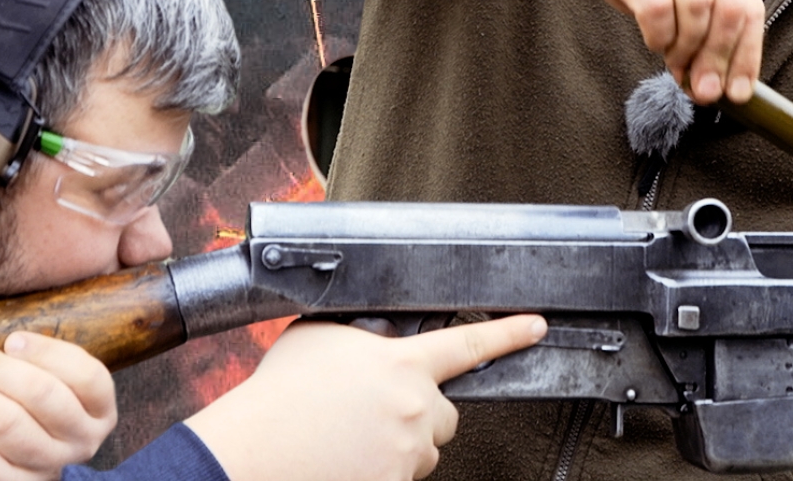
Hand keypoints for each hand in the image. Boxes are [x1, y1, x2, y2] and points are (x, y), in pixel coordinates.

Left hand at [0, 332, 116, 480]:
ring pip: (8, 426)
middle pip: (43, 397)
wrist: (1, 460)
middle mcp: (81, 440)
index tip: (11, 339)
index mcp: (98, 408)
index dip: (49, 354)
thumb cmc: (24, 405)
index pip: (86, 376)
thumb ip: (28, 359)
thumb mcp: (40, 379)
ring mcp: (49, 467)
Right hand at [185, 313, 547, 480]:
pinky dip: (383, 470)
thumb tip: (374, 339)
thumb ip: (362, 335)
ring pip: (424, 450)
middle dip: (421, 414)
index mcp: (402, 362)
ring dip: (401, 445)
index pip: (468, 343)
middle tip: (377, 413)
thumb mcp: (321, 337)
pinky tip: (350, 459)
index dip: (508, 333)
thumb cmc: (281, 394)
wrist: (256, 449)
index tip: (535, 326)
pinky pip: (403, 476)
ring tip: (352, 437)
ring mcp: (409, 452)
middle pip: (447, 413)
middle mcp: (415, 406)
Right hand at [478, 0, 761, 102]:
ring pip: (698, 6)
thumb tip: (714, 68)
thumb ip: (696, 4)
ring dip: (687, 48)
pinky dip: (658, 33)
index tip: (738, 90)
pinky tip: (651, 40)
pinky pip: (655, 5)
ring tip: (673, 63)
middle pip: (730, 6)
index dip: (748, 52)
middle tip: (703, 89)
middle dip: (719, 58)